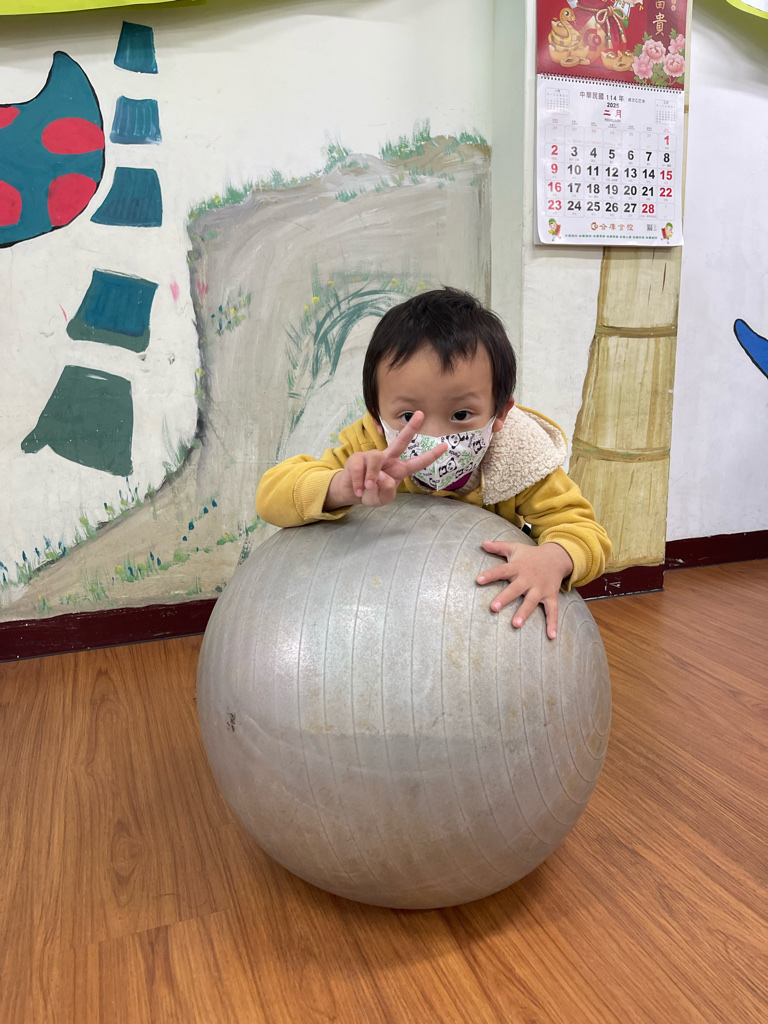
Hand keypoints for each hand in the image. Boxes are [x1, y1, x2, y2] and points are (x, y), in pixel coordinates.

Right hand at [324, 411, 447, 509]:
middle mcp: (388, 458)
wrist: (351, 493)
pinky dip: (359, 483)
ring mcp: (372, 456)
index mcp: (398, 469)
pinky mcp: (357, 458)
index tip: (445, 445)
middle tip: (421, 414)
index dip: (431, 455)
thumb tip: (383, 476)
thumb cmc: (370, 493)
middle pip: (401, 441)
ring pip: (376, 458)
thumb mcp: (382, 499)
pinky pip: (360, 468)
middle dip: (411, 427)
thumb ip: (387, 491)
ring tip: (367, 488)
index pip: (417, 462)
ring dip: (372, 476)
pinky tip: (359, 490)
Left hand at [476, 541, 573, 639]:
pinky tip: (551, 636)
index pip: (501, 571)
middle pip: (515, 589)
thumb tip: (482, 543)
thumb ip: (498, 547)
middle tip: (493, 607)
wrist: (557, 557)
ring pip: (531, 602)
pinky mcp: (551, 596)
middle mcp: (528, 579)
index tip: (478, 580)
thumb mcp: (515, 548)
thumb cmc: (531, 555)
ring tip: (516, 625)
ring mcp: (540, 588)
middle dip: (505, 598)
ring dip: (524, 613)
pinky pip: (552, 611)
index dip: (490, 575)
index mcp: (518, 567)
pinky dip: (553, 623)